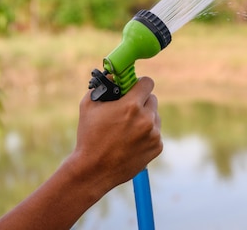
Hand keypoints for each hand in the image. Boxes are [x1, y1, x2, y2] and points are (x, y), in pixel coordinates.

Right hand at [69, 76, 162, 194]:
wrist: (93, 170)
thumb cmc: (88, 136)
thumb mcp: (89, 105)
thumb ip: (104, 85)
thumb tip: (115, 75)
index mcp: (131, 106)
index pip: (147, 82)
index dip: (139, 83)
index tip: (134, 87)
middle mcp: (146, 119)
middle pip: (152, 99)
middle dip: (141, 101)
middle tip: (128, 109)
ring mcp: (154, 134)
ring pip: (155, 116)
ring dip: (145, 118)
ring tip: (127, 129)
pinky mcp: (157, 147)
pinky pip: (155, 133)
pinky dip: (147, 134)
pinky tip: (131, 141)